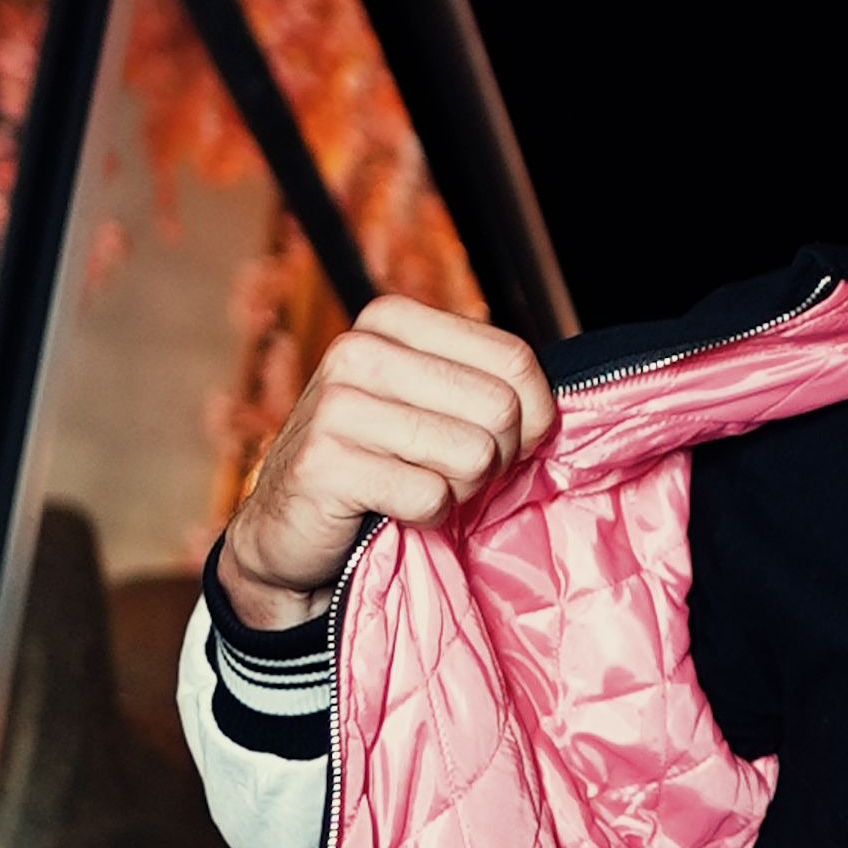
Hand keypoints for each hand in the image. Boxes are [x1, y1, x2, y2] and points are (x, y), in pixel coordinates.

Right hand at [220, 296, 553, 628]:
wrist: (291, 528)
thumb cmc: (384, 460)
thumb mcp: (435, 403)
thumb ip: (491, 385)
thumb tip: (556, 408)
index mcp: (393, 319)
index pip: (515, 360)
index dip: (532, 417)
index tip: (502, 440)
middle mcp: (359, 349)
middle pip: (501, 410)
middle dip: (496, 458)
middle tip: (451, 472)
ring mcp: (335, 404)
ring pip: (474, 455)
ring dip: (461, 490)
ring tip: (419, 486)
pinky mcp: (324, 464)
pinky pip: (431, 497)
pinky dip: (426, 516)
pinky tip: (391, 508)